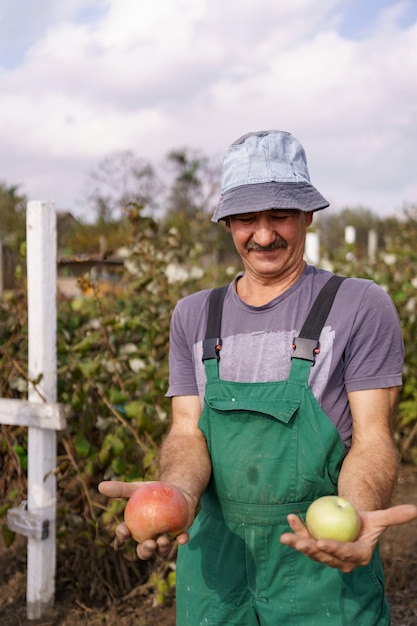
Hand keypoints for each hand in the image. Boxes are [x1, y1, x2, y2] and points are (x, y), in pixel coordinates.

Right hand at [98, 480, 191, 559]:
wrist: (175, 488)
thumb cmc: (152, 491)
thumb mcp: (136, 488)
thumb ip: (120, 489)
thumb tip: (100, 486)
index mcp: (135, 530)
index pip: (125, 536)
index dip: (122, 537)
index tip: (124, 530)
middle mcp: (149, 539)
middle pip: (144, 551)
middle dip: (145, 551)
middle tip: (148, 544)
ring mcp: (165, 539)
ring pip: (162, 550)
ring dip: (162, 549)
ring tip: (163, 540)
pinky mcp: (180, 535)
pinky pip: (182, 539)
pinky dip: (182, 539)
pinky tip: (183, 537)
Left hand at [279, 503, 416, 572]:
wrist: (353, 523)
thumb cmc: (367, 521)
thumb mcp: (379, 518)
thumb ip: (394, 516)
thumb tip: (416, 509)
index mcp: (358, 556)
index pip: (345, 553)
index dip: (334, 549)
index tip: (322, 542)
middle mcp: (341, 560)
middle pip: (325, 557)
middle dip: (311, 552)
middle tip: (300, 542)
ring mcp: (326, 555)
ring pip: (311, 550)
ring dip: (298, 542)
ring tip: (286, 537)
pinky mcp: (315, 546)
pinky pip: (304, 537)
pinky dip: (296, 529)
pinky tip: (290, 517)